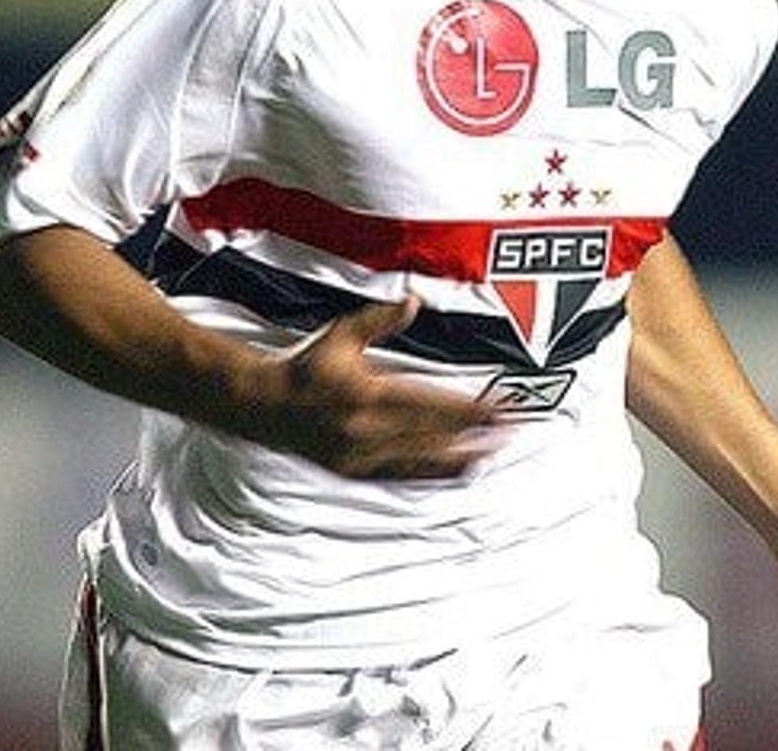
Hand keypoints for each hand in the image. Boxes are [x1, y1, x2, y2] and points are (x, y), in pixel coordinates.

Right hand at [253, 298, 503, 478]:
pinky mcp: (355, 472)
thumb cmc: (306, 368)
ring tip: (493, 452)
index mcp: (368, 395)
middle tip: (512, 427)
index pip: (434, 404)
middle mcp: (368, 430)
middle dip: (477, 431)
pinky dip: (432, 475)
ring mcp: (362, 455)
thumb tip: (413, 301)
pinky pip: (402, 476)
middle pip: (435, 433)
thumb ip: (380, 320)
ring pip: (422, 460)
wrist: (265, 407)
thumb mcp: (341, 335)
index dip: (471, 408)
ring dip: (461, 457)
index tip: (501, 406)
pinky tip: (455, 472)